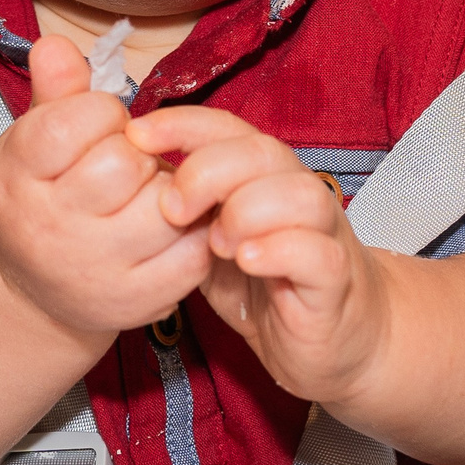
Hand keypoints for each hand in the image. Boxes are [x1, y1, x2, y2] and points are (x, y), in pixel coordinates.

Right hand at [0, 35, 208, 339]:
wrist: (33, 292)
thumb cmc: (43, 196)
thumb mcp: (33, 141)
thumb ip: (53, 91)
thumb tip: (56, 44)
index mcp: (15, 177)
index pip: (74, 122)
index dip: (101, 113)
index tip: (97, 128)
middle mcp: (46, 229)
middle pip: (123, 163)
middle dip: (136, 152)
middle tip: (126, 165)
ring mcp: (92, 271)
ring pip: (164, 206)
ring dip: (168, 189)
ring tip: (146, 194)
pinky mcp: (135, 303)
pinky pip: (191, 251)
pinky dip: (193, 231)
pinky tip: (170, 225)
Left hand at [127, 106, 388, 407]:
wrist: (336, 341)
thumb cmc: (268, 285)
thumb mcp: (213, 242)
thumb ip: (187, 211)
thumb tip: (127, 176)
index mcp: (264, 177)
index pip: (228, 128)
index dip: (182, 124)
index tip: (135, 135)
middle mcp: (298, 195)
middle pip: (263, 152)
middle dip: (209, 170)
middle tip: (173, 210)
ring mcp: (323, 235)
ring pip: (299, 194)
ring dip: (247, 211)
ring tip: (217, 245)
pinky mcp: (335, 281)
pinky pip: (316, 253)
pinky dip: (278, 251)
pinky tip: (247, 261)